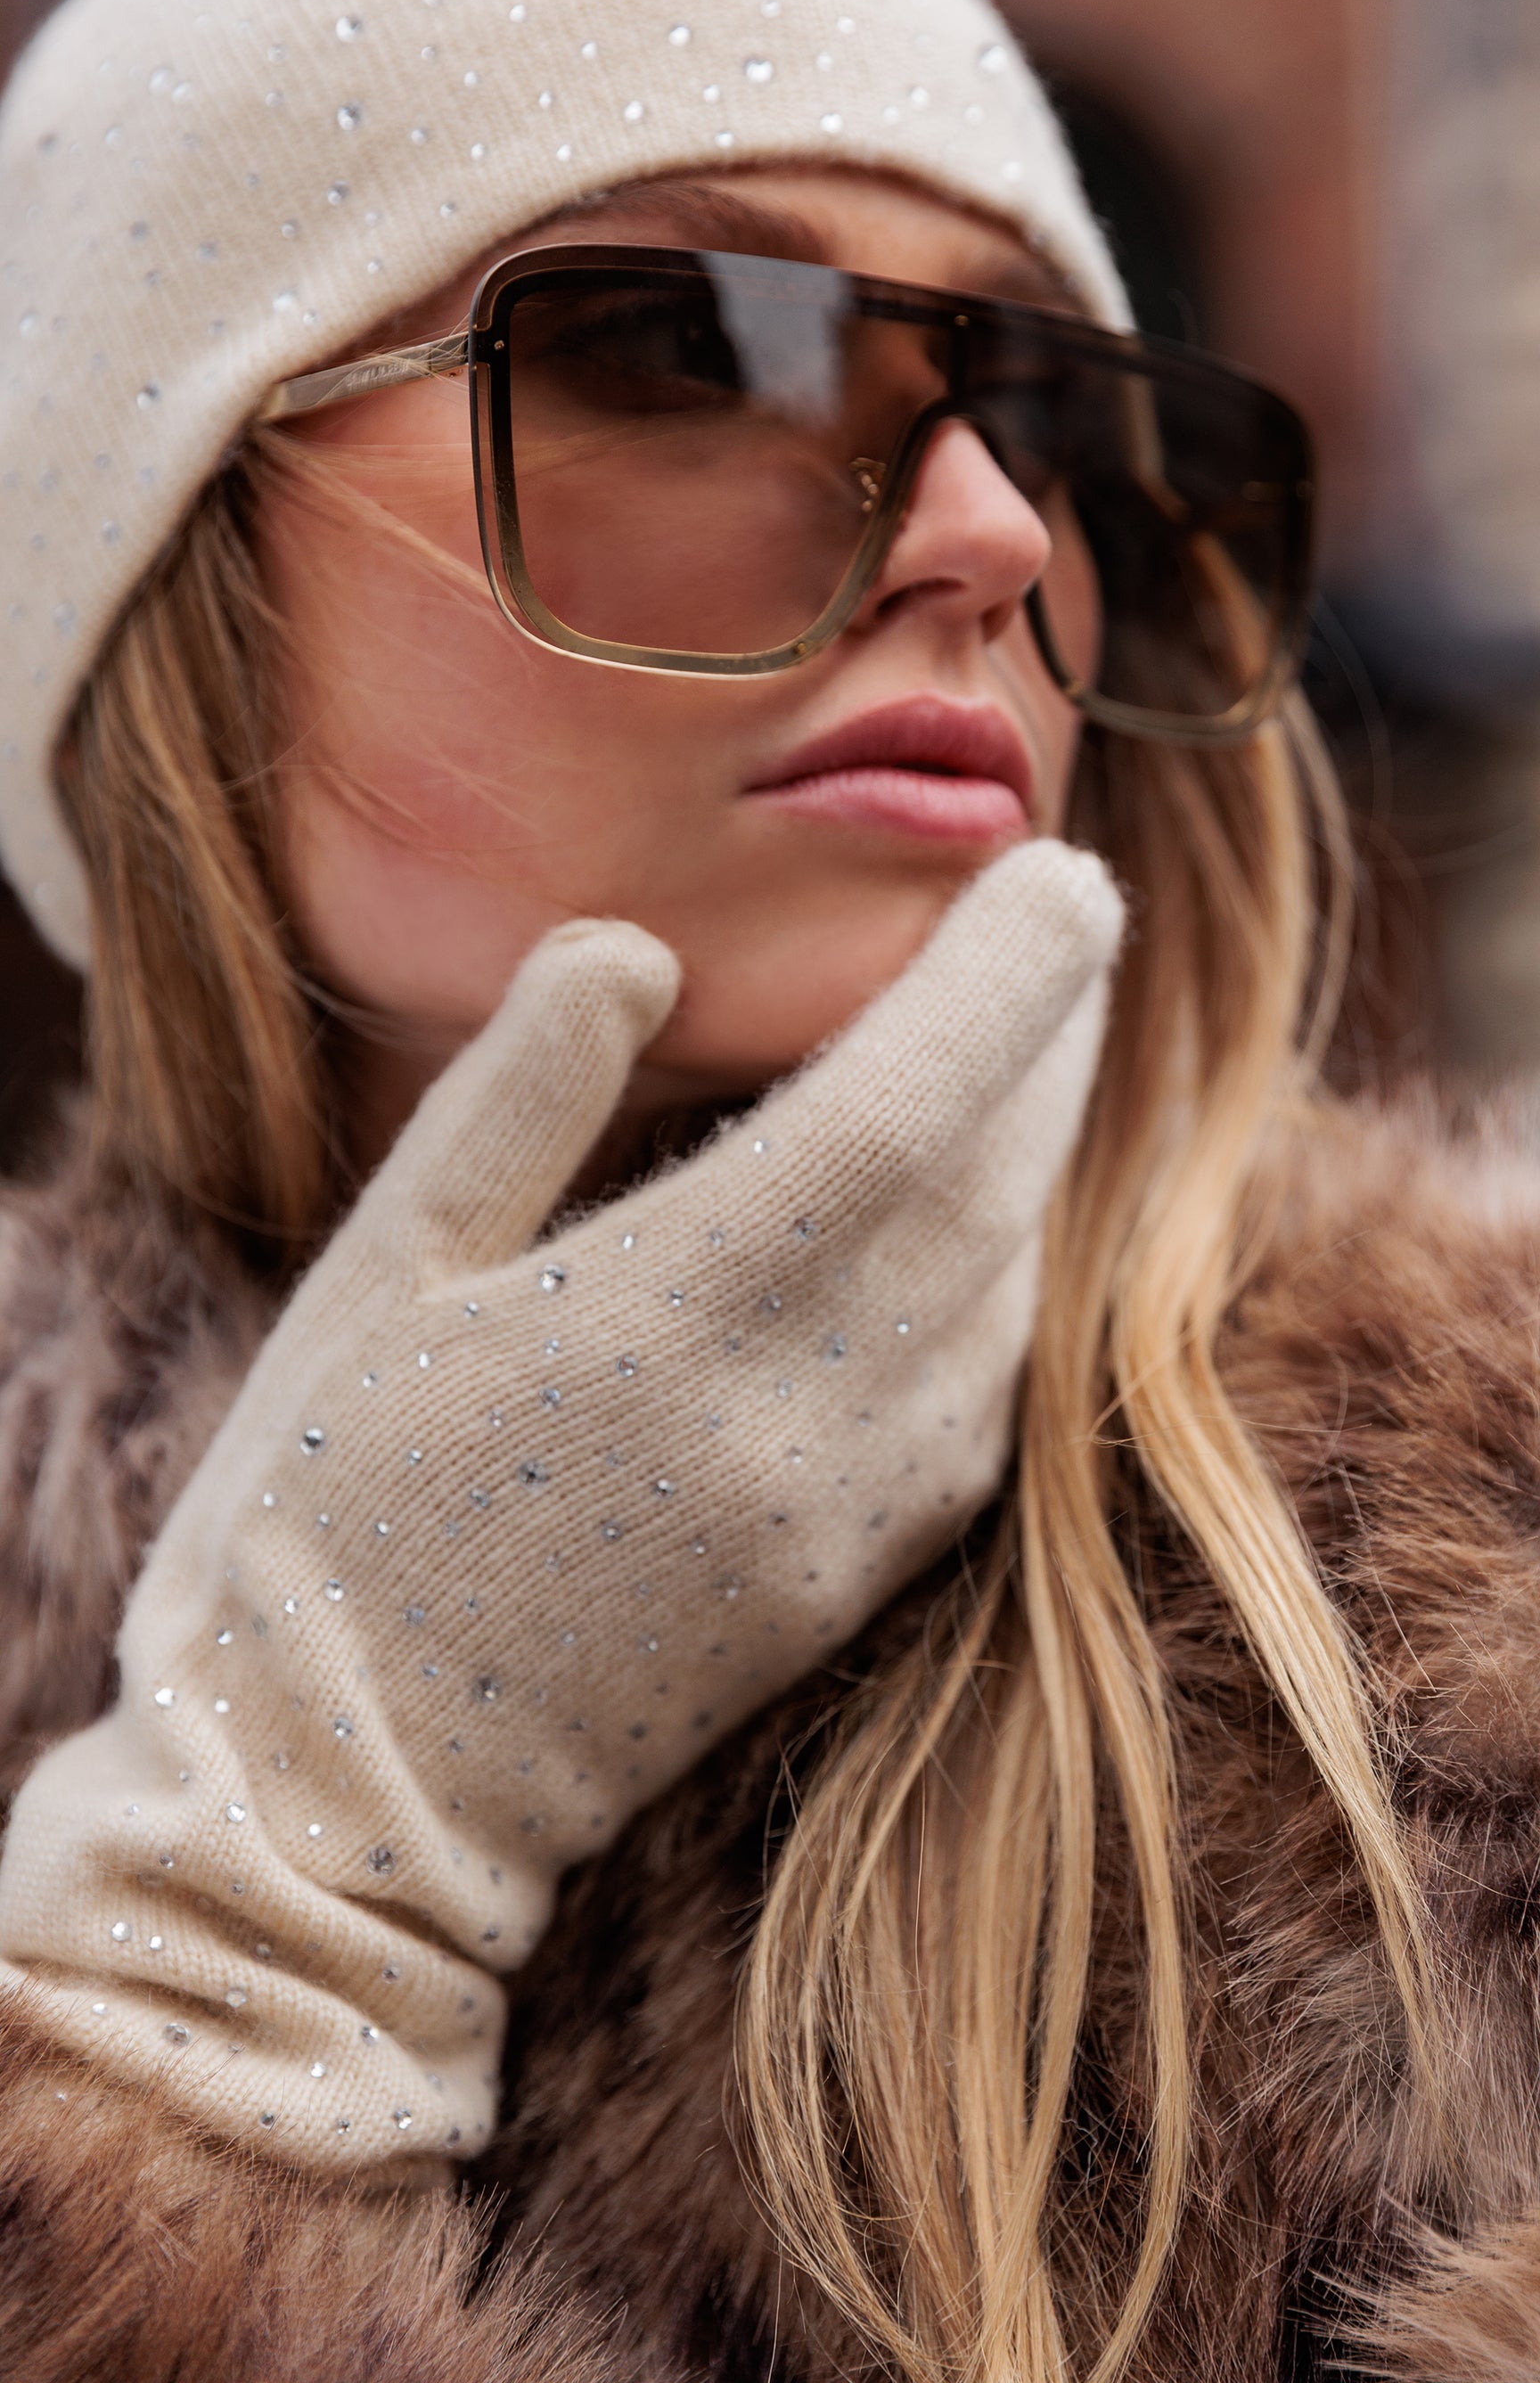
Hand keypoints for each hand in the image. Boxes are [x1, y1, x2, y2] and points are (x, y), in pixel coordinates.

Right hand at [0, 837, 1122, 2167]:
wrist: (339, 1804)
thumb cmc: (323, 1512)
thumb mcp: (380, 1273)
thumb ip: (520, 1095)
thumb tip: (637, 945)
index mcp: (660, 1318)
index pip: (899, 1111)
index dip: (1003, 984)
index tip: (1063, 874)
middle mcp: (789, 1418)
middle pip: (987, 1186)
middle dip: (1049, 1038)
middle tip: (1068, 921)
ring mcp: (838, 1518)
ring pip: (1001, 1293)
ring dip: (1037, 1152)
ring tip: (1033, 1044)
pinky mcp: (848, 1587)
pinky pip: (978, 1402)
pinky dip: (1000, 1281)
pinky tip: (977, 1222)